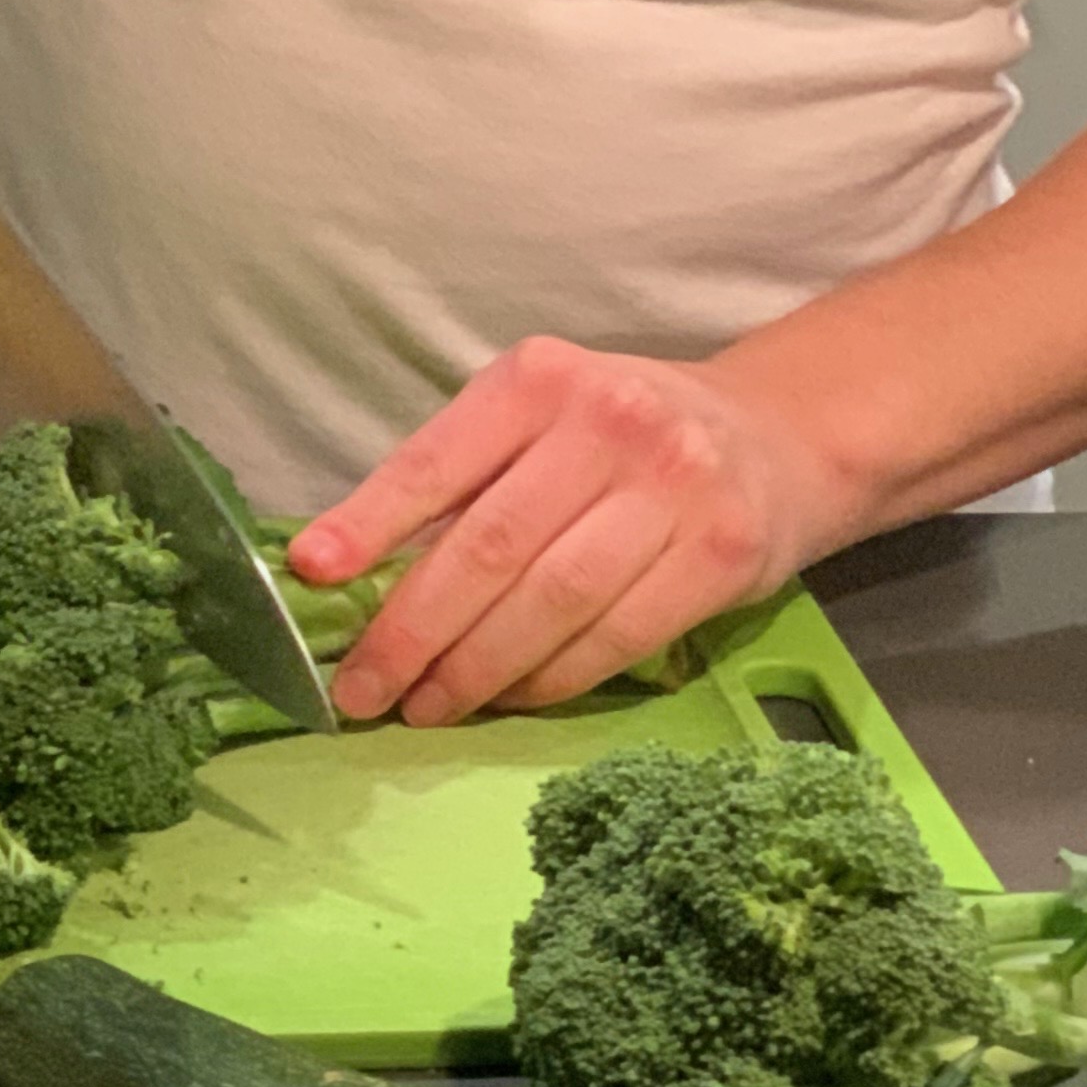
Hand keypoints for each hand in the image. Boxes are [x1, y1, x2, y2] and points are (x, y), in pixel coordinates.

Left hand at [285, 335, 844, 724]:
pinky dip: (553, 679)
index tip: (311, 574)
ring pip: (552, 599)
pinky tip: (509, 699)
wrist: (776, 436)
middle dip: (412, 628)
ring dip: (476, 668)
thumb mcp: (540, 417)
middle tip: (361, 688)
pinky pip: (618, 635)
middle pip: (489, 545)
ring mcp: (672, 487)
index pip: (436, 461)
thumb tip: (351, 566)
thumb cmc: (622, 435)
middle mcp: (605, 422)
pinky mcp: (723, 553)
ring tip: (424, 707)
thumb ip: (462, 476)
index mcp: (536, 380)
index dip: (368, 521)